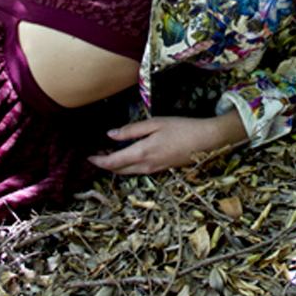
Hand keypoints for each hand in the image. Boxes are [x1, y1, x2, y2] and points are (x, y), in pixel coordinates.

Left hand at [87, 115, 242, 174]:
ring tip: (108, 156)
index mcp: (142, 153)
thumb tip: (110, 135)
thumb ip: (131, 130)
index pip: (113, 162)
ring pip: (129, 172)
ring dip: (117, 166)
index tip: (88, 156)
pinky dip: (128, 166)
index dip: (98, 161)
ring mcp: (155, 169)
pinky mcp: (162, 169)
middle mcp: (146, 166)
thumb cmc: (182, 128)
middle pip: (119, 170)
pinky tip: (129, 157)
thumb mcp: (155, 123)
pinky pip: (139, 171)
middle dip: (105, 165)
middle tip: (95, 156)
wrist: (207, 141)